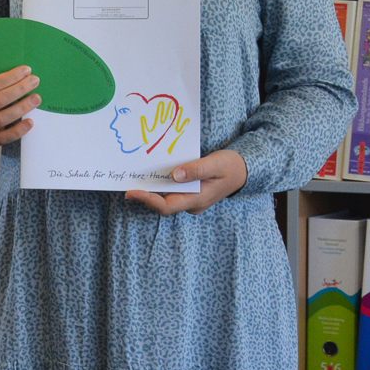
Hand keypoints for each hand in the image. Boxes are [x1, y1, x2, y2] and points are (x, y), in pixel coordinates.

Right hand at [0, 66, 39, 144]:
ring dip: (21, 108)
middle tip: (35, 81)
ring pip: (1, 119)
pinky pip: (3, 138)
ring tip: (36, 98)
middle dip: (19, 89)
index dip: (11, 77)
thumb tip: (26, 75)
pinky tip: (30, 121)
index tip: (26, 70)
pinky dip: (18, 130)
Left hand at [126, 149, 246, 215]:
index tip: (131, 192)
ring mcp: (190, 199)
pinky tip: (149, 173)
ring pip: (165, 197)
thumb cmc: (231, 166)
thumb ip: (197, 169)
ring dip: (150, 189)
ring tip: (132, 177)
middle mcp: (191, 203)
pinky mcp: (189, 192)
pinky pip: (170, 191)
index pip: (167, 206)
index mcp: (197, 200)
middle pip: (162, 203)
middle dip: (144, 194)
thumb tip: (175, 175)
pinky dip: (159, 183)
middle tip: (125, 181)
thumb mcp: (216, 163)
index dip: (148, 200)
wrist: (244, 170)